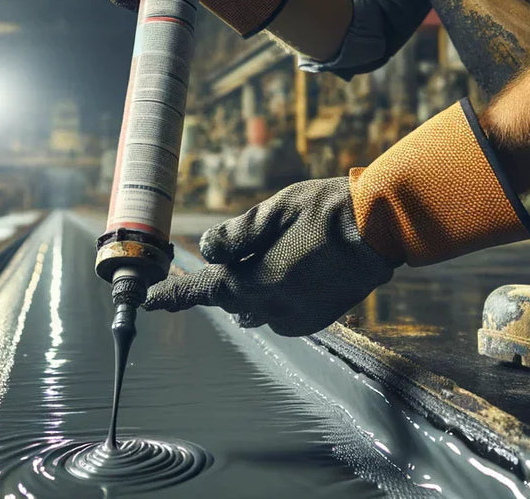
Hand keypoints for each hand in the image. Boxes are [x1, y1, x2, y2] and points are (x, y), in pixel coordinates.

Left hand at [143, 177, 397, 336]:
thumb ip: (235, 235)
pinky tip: (292, 269)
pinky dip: (276, 295)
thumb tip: (208, 249)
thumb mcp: (272, 211)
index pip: (203, 291)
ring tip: (269, 257)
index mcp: (254, 280)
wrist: (380, 230)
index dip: (174, 295)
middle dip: (226, 281)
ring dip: (252, 288)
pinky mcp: (315, 319)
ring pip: (255, 308)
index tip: (149, 301)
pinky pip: (280, 313)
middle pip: (231, 299)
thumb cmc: (324, 211)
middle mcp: (271, 306)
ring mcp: (295, 317)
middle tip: (235, 255)